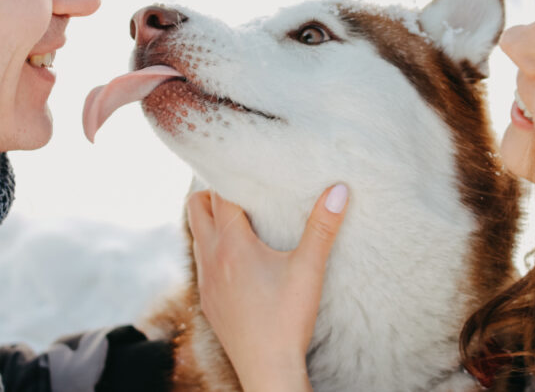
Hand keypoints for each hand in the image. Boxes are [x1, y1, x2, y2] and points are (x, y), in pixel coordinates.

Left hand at [186, 184, 348, 391]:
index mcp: (232, 244)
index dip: (230, 176)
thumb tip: (338, 189)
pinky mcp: (208, 301)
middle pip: (195, 209)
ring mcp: (206, 281)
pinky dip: (213, 249)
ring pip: (196, 236)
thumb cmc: (287, 318)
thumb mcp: (309, 268)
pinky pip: (202, 263)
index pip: (220, 194)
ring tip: (240, 218)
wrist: (267, 369)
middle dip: (213, 193)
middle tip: (241, 189)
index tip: (246, 166)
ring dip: (211, 222)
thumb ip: (322, 226)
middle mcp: (211, 258)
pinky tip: (238, 259)